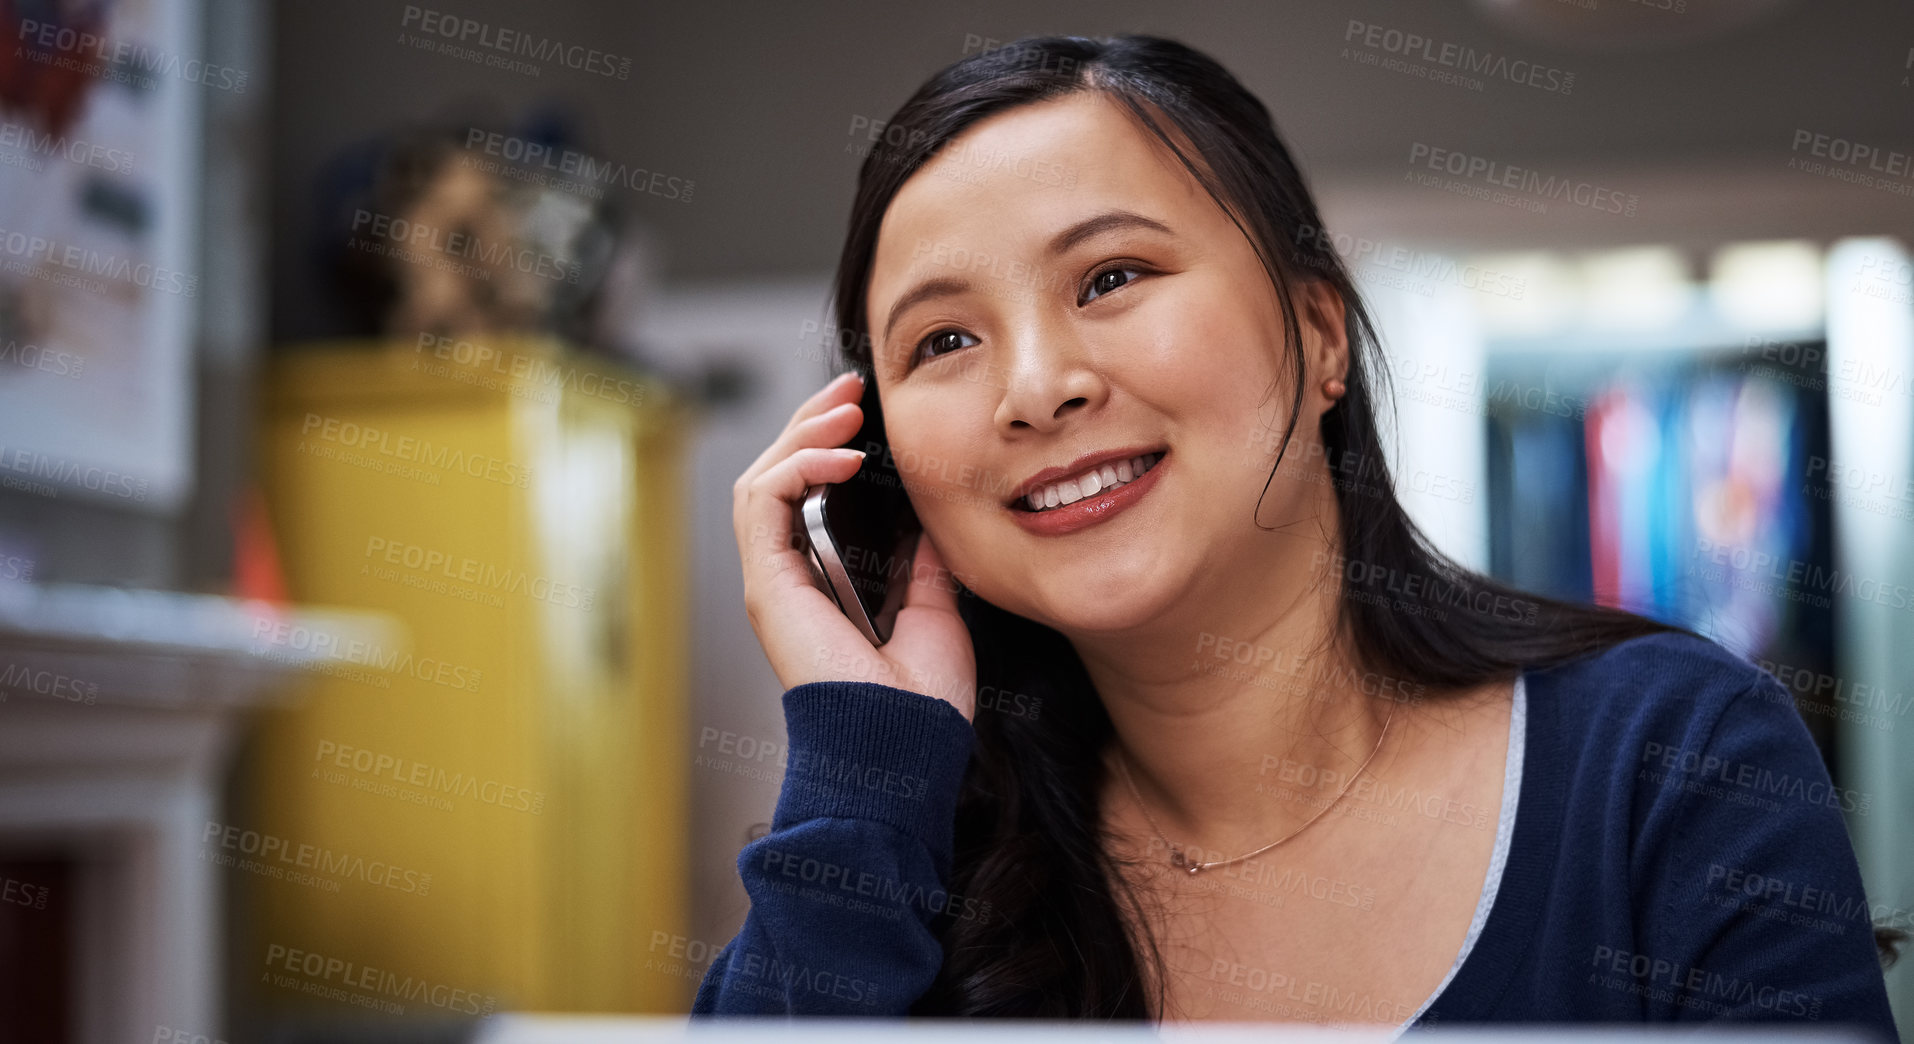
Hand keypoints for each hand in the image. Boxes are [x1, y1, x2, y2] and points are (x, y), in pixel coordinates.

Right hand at [731, 371, 977, 721]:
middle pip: (779, 476)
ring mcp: (774, 580)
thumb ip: (921, 560)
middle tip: (852, 385)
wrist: (907, 744)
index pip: (808, 494)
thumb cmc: (922, 697)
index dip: (829, 443)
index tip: (868, 409)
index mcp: (822, 584)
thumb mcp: (935, 608)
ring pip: (763, 479)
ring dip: (802, 433)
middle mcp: (790, 577)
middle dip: (812, 420)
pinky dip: (797, 466)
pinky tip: (840, 454)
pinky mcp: (768, 584)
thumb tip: (928, 514)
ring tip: (846, 408)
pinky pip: (763, 502)